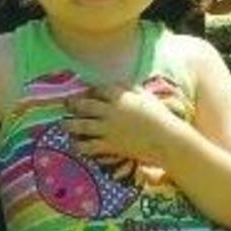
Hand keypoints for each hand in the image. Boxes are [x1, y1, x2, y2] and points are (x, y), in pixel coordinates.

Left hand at [65, 85, 179, 161]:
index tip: (85, 92)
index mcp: (121, 97)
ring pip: (81, 125)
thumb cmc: (160, 117)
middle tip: (67, 104)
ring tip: (64, 124)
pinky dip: (79, 145)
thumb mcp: (147, 97)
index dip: (90, 90)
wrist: (166, 139)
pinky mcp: (109, 145)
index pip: (99, 90)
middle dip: (73, 104)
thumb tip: (124, 84)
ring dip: (69, 124)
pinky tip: (75, 145)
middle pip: (84, 105)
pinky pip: (88, 145)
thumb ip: (133, 89)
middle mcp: (111, 111)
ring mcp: (108, 128)